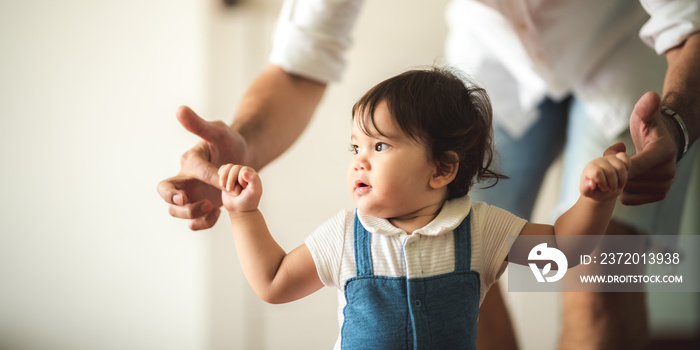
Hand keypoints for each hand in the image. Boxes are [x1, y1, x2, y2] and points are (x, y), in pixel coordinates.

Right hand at [157, 106, 248, 229]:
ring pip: (176, 211)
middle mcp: (185, 179)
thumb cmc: (229, 143)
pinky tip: (218, 213)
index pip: (192, 169)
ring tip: (212, 207)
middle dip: (174, 200)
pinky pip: (193, 222)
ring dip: (191, 213)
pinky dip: (203, 222)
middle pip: (167, 193)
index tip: (226, 180)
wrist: (242, 160)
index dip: (208, 176)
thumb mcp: (219, 131)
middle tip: (188, 201)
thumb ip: (200, 125)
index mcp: (190, 160)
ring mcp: (192, 195)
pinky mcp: (200, 207)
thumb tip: (179, 109)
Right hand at [218, 164, 261, 212]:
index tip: (243, 188)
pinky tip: (221, 182)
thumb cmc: (248, 201)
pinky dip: (220, 175)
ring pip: (227, 168)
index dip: (240, 179)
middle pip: (234, 168)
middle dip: (230, 179)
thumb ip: (253, 180)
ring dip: (224, 177)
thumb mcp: (254, 192)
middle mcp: (243, 172)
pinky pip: (222, 170)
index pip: (243, 169)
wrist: (239, 209)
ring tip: (223, 186)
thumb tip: (244, 171)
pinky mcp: (226, 177)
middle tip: (229, 189)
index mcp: (252, 174)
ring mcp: (234, 174)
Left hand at [580, 142, 630, 201]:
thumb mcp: (588, 193)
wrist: (602, 188)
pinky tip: (624, 175)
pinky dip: (627, 166)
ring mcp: (609, 158)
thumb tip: (591, 183)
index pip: (597, 173)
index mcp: (590, 169)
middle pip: (610, 172)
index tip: (604, 188)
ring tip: (618, 186)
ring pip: (620, 167)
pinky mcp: (618, 157)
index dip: (603, 183)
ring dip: (622, 180)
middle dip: (613, 184)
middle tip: (611, 189)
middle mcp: (599, 161)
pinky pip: (625, 157)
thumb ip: (586, 189)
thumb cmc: (594, 190)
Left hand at [625, 92, 677, 204]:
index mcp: (663, 153)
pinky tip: (628, 178)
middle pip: (626, 180)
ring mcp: (664, 186)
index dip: (617, 164)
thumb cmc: (650, 127)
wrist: (663, 143)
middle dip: (616, 171)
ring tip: (625, 167)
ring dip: (618, 181)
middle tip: (619, 158)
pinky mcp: (659, 195)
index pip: (633, 166)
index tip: (615, 154)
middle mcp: (668, 172)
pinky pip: (628, 200)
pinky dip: (622, 191)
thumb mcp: (645, 116)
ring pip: (625, 191)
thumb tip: (651, 97)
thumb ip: (646, 108)